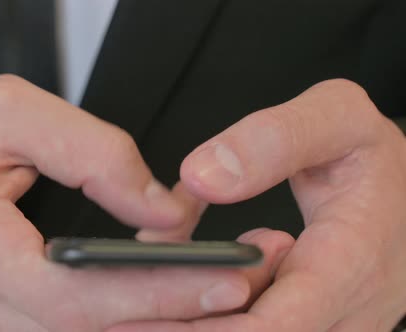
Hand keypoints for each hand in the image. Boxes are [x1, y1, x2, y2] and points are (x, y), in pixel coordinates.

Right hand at [0, 75, 288, 330]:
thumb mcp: (3, 116)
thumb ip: (90, 152)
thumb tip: (160, 204)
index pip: (82, 295)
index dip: (159, 291)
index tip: (227, 279)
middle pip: (102, 331)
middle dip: (186, 312)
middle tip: (254, 280)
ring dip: (168, 319)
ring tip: (227, 287)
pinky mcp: (6, 331)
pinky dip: (135, 319)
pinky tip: (174, 297)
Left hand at [110, 79, 405, 330]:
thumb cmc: (375, 154)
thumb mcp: (337, 119)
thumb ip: (274, 140)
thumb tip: (203, 178)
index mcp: (351, 264)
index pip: (273, 325)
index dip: (201, 330)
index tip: (136, 321)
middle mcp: (346, 310)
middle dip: (182, 330)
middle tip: (117, 317)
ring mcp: (333, 322)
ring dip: (194, 320)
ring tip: (138, 297)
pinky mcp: (317, 321)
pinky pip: (260, 325)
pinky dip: (213, 311)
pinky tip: (178, 281)